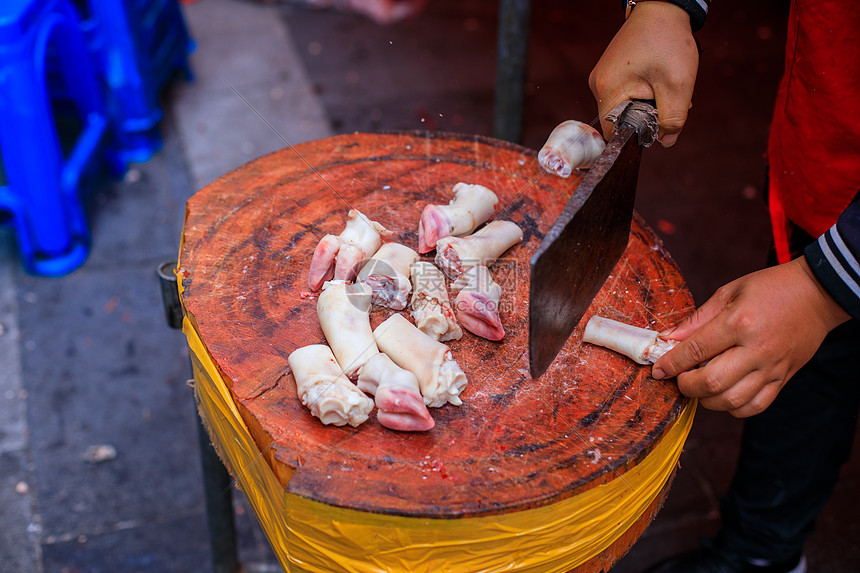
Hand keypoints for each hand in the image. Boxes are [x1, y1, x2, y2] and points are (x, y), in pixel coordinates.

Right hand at [588, 1, 698, 145]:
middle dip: (647, 118)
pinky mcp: (611, 71)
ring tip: (667, 87)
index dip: (637, 136)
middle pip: (620, 120)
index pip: (614, 132)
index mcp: (607, 90)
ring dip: (648, 104)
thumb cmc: (668, 41)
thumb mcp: (677, 85)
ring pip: (625, 107)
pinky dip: (644, 93)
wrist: (662, 7)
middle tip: (671, 102)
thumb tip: (666, 142)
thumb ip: (672, 119)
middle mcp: (598, 85)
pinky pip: (625, 93)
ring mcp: (603, 77)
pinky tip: (659, 80)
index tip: (658, 127)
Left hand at [652, 258, 850, 416]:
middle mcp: (757, 349)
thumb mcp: (729, 292)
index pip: (696, 350)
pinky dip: (733, 407)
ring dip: (707, 400)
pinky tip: (724, 393)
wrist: (818, 294)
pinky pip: (755, 406)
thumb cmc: (770, 288)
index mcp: (739, 322)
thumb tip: (668, 340)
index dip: (671, 363)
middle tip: (679, 377)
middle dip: (686, 385)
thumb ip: (697, 320)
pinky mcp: (784, 379)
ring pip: (732, 401)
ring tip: (700, 386)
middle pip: (711, 382)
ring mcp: (772, 367)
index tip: (658, 370)